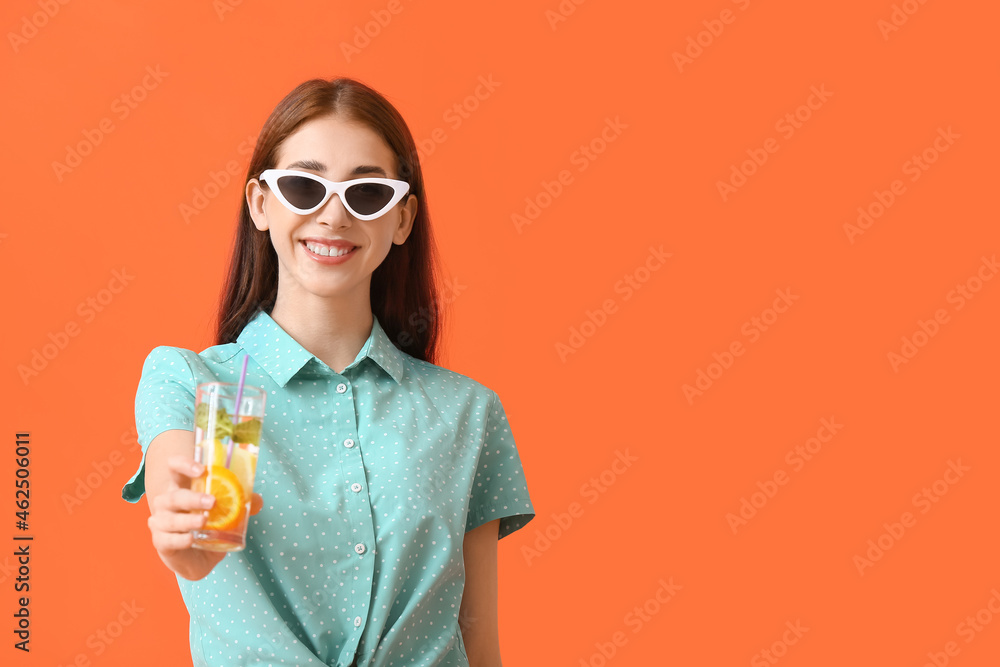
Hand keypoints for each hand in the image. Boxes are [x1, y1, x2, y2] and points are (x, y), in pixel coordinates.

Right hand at [147, 455, 262, 579]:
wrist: (196, 558)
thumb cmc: (208, 527)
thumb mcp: (226, 512)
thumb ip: (240, 503)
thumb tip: (257, 501)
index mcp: (181, 487)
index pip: (174, 467)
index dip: (183, 464)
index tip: (202, 470)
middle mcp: (167, 502)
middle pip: (172, 496)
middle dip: (192, 498)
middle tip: (212, 501)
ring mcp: (161, 522)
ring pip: (168, 518)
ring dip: (187, 519)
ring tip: (204, 521)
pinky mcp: (161, 542)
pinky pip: (167, 539)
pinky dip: (179, 539)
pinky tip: (191, 539)